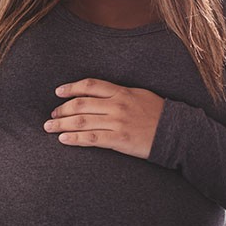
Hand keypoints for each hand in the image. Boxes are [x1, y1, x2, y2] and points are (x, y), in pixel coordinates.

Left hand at [43, 78, 164, 159]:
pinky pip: (92, 138)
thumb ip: (120, 93)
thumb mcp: (140, 94)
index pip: (90, 85)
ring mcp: (117, 122)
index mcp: (121, 91)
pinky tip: (64, 140)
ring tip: (50, 128)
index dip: (71, 88)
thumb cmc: (159, 113)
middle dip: (62, 109)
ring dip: (62, 124)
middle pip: (81, 104)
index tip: (58, 92)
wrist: (176, 132)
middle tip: (52, 116)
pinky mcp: (119, 139)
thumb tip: (101, 93)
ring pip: (82, 121)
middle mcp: (117, 105)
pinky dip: (75, 138)